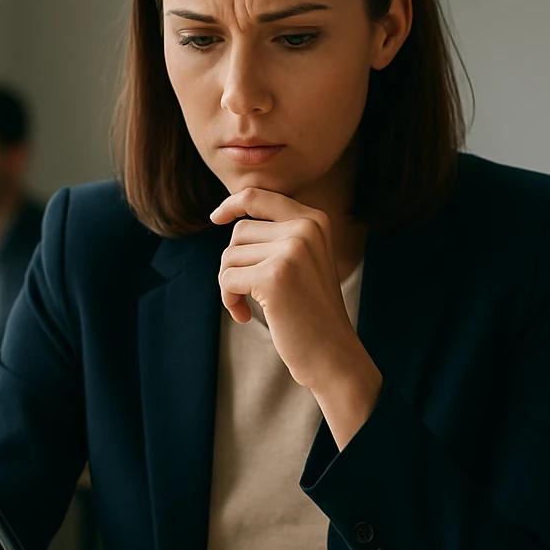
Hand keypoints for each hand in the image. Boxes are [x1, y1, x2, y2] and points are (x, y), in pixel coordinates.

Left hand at [211, 188, 381, 446]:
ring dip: (230, 284)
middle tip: (245, 291)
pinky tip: (244, 316)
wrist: (332, 353)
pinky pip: (227, 278)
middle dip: (234, 262)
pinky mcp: (274, 276)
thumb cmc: (311, 312)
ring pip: (230, 255)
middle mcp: (305, 228)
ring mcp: (291, 250)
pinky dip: (228, 299)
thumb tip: (230, 216)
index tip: (216, 217)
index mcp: (315, 220)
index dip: (232, 204)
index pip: (259, 196)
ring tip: (248, 306)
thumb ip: (278, 234)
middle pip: (240, 231)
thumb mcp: (303, 261)